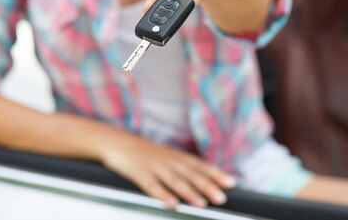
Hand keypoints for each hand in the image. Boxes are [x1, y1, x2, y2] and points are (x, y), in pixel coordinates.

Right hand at [100, 133, 235, 208]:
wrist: (116, 143)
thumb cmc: (145, 153)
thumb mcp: (166, 156)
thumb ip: (183, 167)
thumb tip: (205, 180)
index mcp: (175, 156)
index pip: (199, 165)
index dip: (215, 174)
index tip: (231, 183)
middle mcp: (167, 160)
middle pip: (190, 174)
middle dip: (207, 186)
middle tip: (221, 198)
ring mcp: (153, 167)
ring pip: (174, 180)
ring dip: (188, 192)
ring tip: (201, 204)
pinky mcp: (138, 174)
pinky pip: (151, 186)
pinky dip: (162, 195)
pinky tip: (171, 204)